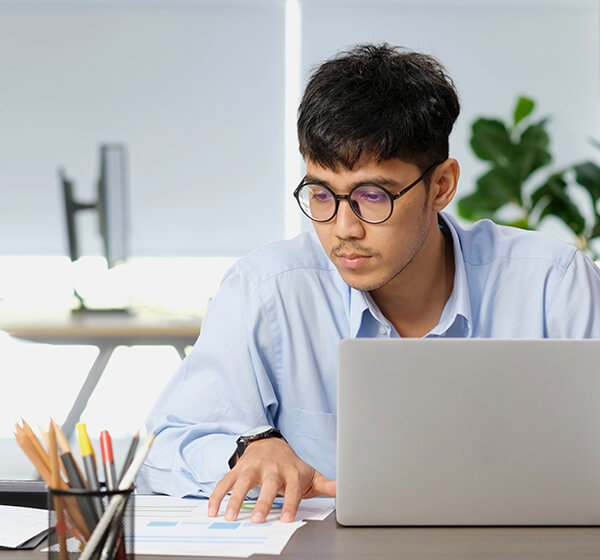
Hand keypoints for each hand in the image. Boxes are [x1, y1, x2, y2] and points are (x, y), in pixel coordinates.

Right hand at [207, 437, 335, 522]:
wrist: (271, 444)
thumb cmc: (291, 465)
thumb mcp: (309, 474)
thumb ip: (325, 485)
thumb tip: (342, 490)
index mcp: (291, 473)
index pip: (292, 489)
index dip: (290, 504)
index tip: (286, 520)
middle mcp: (271, 469)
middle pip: (267, 484)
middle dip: (262, 501)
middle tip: (258, 520)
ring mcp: (253, 467)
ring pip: (243, 481)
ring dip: (235, 499)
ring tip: (229, 517)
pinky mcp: (238, 468)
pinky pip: (225, 481)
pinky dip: (217, 495)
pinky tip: (212, 510)